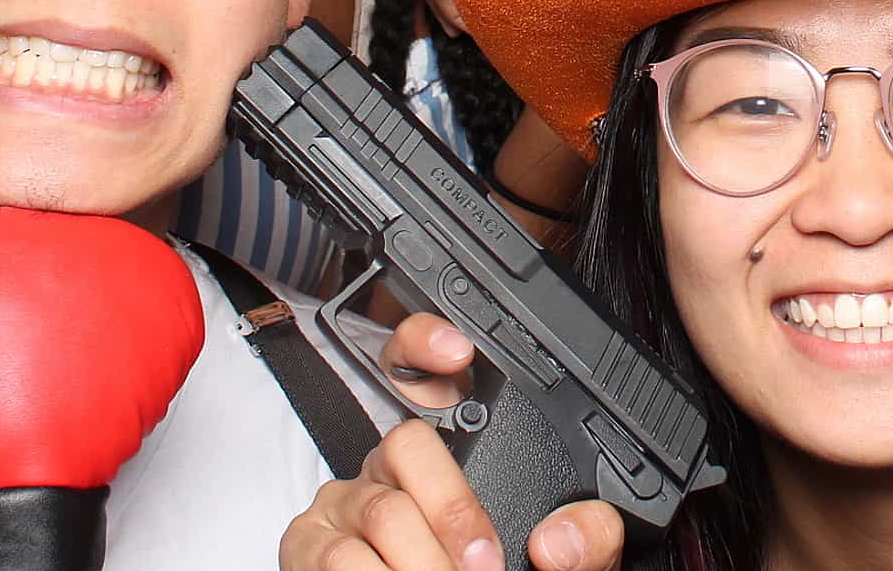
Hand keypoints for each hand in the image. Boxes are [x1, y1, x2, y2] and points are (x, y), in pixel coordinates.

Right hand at [0, 205, 203, 489]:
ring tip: (25, 378)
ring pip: (71, 290)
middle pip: (15, 266)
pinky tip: (80, 371)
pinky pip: (137, 313)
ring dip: (51, 329)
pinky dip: (112, 341)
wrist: (21, 466)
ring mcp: (130, 262)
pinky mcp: (173, 307)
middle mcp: (68, 223)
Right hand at [281, 314, 622, 570]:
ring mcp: (343, 501)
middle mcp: (386, 464)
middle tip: (485, 565)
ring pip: (382, 512)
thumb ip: (583, 540)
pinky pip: (339, 557)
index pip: (421, 370)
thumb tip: (559, 540)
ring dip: (424, 562)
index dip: (425, 343)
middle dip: (453, 512)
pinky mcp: (309, 544)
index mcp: (445, 449)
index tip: (458, 352)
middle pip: (407, 445)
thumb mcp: (552, 557)